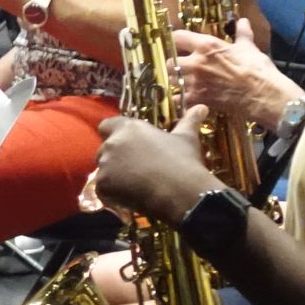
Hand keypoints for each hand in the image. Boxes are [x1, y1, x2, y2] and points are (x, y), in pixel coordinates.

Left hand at [92, 108, 221, 225]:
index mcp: (128, 128)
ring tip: (135, 185)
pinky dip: (113, 194)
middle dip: (116, 158)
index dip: (114, 134)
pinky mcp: (103, 185)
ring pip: (103, 170)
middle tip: (136, 168)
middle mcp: (112, 143)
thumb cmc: (183, 160)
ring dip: (114, 176)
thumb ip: (189, 121)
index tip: (127, 144)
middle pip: (105, 149)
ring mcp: (105, 165)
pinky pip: (103, 189)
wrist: (179, 191)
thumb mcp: (187, 138)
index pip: (107, 125)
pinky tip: (131, 197)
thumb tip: (202, 107)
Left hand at [175, 19, 299, 129]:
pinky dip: (180, 100)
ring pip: (172, 81)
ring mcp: (194, 82)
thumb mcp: (248, 47)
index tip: (178, 44)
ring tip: (184, 83)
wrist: (263, 94)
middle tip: (183, 67)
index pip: (177, 37)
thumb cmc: (256, 69)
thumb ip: (242, 33)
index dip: (176, 40)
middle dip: (175, 64)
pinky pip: (178, 99)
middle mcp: (195, 63)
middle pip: (170, 62)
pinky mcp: (196, 100)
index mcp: (206, 46)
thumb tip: (243, 21)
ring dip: (176, 82)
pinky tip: (186, 99)